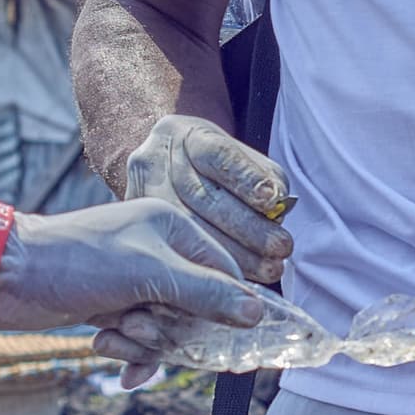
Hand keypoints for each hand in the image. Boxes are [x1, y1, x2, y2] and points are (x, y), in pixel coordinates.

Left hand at [0, 199, 264, 385]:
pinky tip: (105, 351)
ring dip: (143, 343)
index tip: (231, 342)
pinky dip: (127, 352)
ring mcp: (134, 283)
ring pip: (169, 329)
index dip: (228, 308)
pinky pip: (141, 340)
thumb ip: (206, 294)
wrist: (4, 278)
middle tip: (141, 327)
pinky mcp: (112, 308)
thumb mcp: (148, 275)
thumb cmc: (76, 262)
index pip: (225, 272)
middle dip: (172, 329)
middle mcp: (158, 253)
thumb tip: (258, 314)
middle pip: (198, 309)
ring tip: (113, 335)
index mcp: (173, 229)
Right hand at [123, 114, 293, 284]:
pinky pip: (172, 250)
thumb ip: (263, 176)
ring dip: (233, 254)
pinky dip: (209, 267)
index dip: (246, 178)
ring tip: (268, 268)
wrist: (163, 166)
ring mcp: (139, 191)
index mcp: (185, 135)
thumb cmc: (212, 165)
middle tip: (281, 247)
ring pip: (187, 226)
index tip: (274, 201)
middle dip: (248, 227)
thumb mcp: (239, 156)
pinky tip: (236, 279)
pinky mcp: (134, 221)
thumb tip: (277, 207)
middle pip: (202, 195)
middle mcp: (156, 159)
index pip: (216, 154)